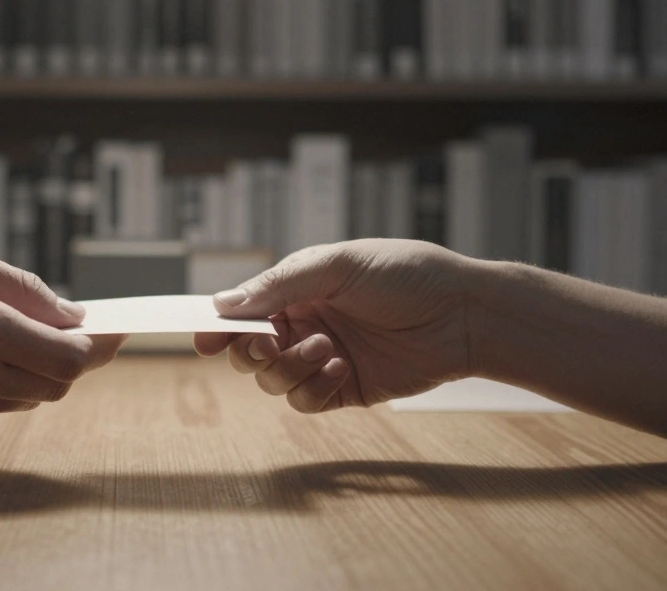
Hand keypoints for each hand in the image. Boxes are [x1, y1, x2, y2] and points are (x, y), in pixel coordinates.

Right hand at [0, 242, 125, 428]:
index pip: (68, 357)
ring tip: (24, 333)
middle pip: (57, 383)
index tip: (113, 329)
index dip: (99, 346)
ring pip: (31, 399)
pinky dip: (8, 381)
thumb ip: (21, 287)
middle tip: (75, 328)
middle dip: (75, 358)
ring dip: (42, 370)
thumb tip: (72, 314)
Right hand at [193, 239, 475, 412]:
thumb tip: (224, 303)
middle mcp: (303, 325)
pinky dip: (313, 387)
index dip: (219, 326)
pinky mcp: (343, 389)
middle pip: (249, 351)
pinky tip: (339, 368)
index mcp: (296, 290)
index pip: (243, 311)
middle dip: (251, 351)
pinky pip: (305, 400)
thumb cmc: (405, 274)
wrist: (464, 314)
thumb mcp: (337, 265)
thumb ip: (279, 285)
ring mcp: (321, 359)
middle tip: (269, 342)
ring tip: (326, 348)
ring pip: (273, 379)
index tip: (203, 339)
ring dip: (289, 367)